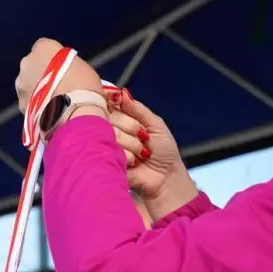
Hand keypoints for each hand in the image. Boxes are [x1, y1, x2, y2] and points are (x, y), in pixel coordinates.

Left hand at [15, 38, 106, 116]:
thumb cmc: (84, 87)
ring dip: (36, 90)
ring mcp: (21, 83)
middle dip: (41, 74)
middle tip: (57, 87)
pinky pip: (27, 102)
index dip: (53, 59)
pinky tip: (48, 113)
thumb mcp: (82, 68)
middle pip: (33, 66)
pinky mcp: (20, 103)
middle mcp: (28, 62)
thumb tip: (66, 75)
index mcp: (44, 47)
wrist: (74, 114)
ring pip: (27, 84)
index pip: (44, 47)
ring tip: (53, 102)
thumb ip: (68, 66)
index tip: (62, 69)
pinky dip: (34, 106)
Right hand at [110, 92, 197, 219]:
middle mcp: (111, 131)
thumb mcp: (155, 124)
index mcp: (122, 120)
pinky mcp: (106, 162)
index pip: (110, 104)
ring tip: (142, 155)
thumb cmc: (163, 152)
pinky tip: (135, 164)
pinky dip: (129, 156)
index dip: (115, 104)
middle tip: (144, 138)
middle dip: (131, 127)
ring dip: (132, 144)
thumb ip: (137, 108)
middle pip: (109, 117)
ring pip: (112, 134)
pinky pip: (113, 151)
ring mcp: (107, 147)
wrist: (166, 178)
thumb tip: (121, 93)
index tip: (120, 107)